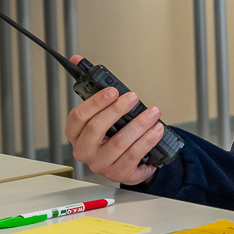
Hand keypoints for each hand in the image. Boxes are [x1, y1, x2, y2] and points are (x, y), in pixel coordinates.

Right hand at [64, 55, 163, 184]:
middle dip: (118, 110)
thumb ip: (93, 89)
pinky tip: (157, 129)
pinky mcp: (121, 174)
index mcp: (76, 135)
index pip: (78, 117)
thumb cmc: (114, 133)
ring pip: (120, 142)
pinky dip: (148, 140)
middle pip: (97, 129)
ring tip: (154, 113)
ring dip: (140, 124)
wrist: (131, 161)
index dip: (96, 102)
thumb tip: (77, 58)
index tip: (113, 90)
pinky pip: (135, 155)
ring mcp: (102, 165)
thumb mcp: (104, 112)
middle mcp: (85, 152)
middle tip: (134, 97)